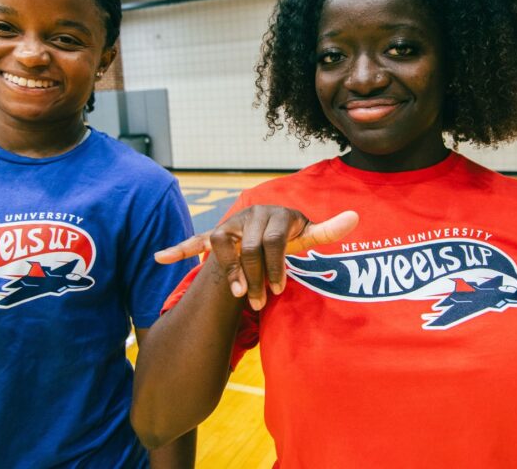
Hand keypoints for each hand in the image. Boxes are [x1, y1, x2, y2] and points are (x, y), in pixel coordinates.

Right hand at [155, 208, 357, 310]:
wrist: (268, 223)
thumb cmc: (291, 234)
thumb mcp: (309, 233)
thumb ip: (328, 229)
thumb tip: (356, 216)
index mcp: (273, 214)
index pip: (271, 243)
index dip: (275, 268)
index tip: (280, 291)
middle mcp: (248, 214)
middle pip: (247, 248)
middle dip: (253, 277)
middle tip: (258, 302)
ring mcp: (229, 224)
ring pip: (220, 244)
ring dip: (226, 270)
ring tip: (234, 294)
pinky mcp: (214, 235)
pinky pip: (195, 240)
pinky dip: (179, 249)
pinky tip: (160, 259)